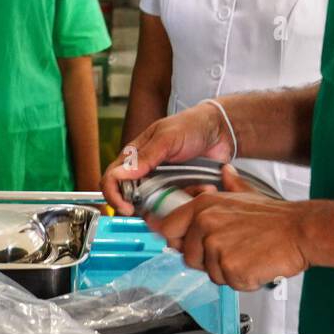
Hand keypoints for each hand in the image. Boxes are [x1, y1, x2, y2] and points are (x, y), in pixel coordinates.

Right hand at [101, 100, 235, 213]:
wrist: (221, 131)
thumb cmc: (191, 126)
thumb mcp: (167, 138)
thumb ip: (144, 157)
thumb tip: (118, 175)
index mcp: (135, 156)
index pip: (112, 179)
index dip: (114, 195)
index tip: (126, 207)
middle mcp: (145, 172)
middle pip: (131, 198)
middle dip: (145, 206)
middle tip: (161, 208)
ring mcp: (162, 183)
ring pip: (155, 206)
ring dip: (172, 204)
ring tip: (194, 190)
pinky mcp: (178, 191)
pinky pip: (175, 206)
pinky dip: (188, 201)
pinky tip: (202, 189)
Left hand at [154, 165, 312, 291]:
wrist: (299, 231)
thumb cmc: (275, 217)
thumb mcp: (247, 193)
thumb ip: (230, 184)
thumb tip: (225, 171)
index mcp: (203, 206)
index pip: (168, 228)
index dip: (174, 239)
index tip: (178, 243)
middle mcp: (205, 224)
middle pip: (188, 256)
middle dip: (207, 260)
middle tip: (232, 250)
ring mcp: (216, 247)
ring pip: (209, 272)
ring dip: (227, 271)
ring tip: (247, 255)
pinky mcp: (230, 268)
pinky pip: (228, 283)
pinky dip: (242, 279)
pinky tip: (255, 265)